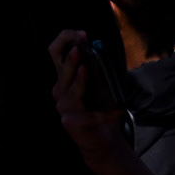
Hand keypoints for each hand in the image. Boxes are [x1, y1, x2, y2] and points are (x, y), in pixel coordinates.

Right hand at [49, 29, 130, 158]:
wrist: (101, 140)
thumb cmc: (100, 109)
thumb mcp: (99, 86)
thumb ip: (98, 69)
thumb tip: (103, 50)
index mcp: (65, 78)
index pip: (55, 52)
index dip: (64, 39)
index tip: (81, 34)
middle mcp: (60, 91)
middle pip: (62, 71)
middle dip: (70, 58)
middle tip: (80, 46)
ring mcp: (63, 107)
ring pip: (72, 90)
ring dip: (80, 80)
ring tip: (87, 70)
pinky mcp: (71, 123)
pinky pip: (92, 115)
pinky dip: (107, 114)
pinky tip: (118, 112)